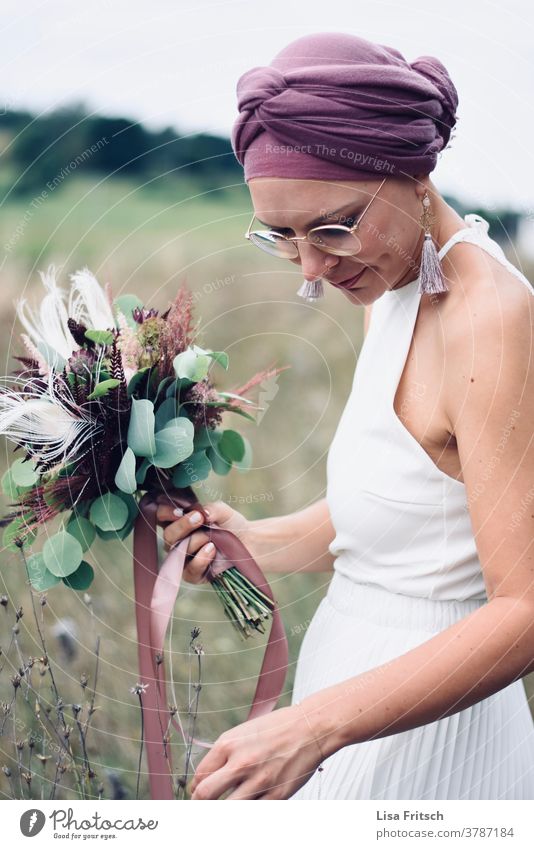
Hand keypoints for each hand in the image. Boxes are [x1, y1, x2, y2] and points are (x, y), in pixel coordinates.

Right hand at [155, 499, 252, 583]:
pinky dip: (201, 558)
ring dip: (195, 541)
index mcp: (179, 522)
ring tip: (212, 537)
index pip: (161, 516)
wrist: (248, 543)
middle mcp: (178, 541)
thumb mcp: (223, 511)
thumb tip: (202, 513)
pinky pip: (189, 569)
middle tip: (199, 518)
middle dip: (182, 526)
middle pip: (167, 535)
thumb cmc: (232, 525)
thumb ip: (211, 508)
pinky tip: (212, 550)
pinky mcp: (193, 574)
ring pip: (177, 551)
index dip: (165, 513)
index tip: (178, 510)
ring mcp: (184, 559)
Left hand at [189, 704, 324, 799]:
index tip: (197, 793)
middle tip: (205, 806)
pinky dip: (248, 810)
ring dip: (224, 809)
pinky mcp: (275, 796)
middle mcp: (240, 763)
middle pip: (205, 795)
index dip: (195, 789)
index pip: (199, 776)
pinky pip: (253, 812)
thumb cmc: (277, 728)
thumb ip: (224, 755)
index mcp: (228, 744)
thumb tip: (206, 778)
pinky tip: (249, 804)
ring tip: (228, 805)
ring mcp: (258, 781)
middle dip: (201, 804)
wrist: (310, 728)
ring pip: (227, 809)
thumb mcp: (243, 733)